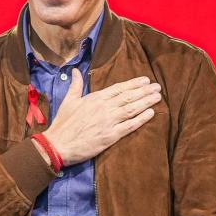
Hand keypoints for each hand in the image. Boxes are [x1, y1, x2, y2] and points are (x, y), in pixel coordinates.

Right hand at [42, 71, 161, 165]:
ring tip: (158, 97)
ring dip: (146, 102)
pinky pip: (129, 126)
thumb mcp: (68, 100)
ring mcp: (108, 122)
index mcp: (95, 98)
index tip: (145, 80)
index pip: (118, 88)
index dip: (133, 84)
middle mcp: (104, 108)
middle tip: (157, 87)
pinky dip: (141, 119)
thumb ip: (76, 85)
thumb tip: (74, 70)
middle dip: (144, 91)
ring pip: (131, 109)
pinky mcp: (110, 136)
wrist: (58, 145)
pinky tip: (151, 113)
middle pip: (128, 97)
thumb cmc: (63, 124)